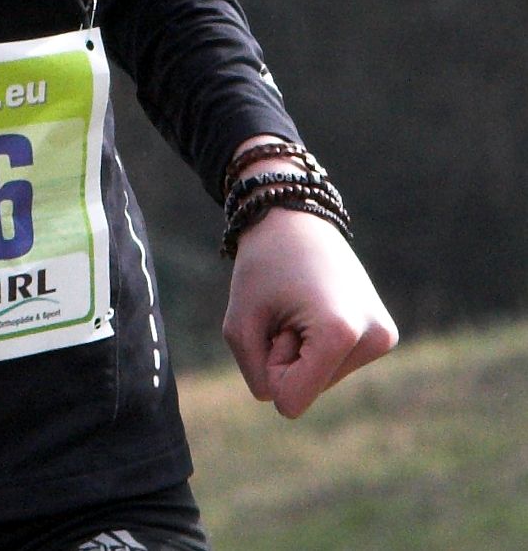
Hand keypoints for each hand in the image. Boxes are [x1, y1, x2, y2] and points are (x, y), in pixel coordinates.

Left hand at [223, 208, 397, 417]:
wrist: (295, 220)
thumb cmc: (262, 267)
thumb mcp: (238, 325)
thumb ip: (257, 375)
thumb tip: (286, 403)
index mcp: (340, 333)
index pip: (290, 398)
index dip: (268, 365)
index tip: (274, 323)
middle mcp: (374, 339)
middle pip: (307, 388)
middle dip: (286, 356)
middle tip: (288, 309)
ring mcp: (384, 338)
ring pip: (320, 379)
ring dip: (301, 350)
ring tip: (302, 307)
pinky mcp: (384, 337)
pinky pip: (332, 367)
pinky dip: (316, 347)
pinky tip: (318, 311)